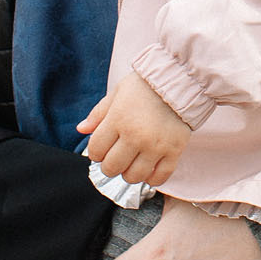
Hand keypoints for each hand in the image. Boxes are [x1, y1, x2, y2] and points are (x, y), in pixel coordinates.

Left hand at [78, 70, 191, 186]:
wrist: (179, 80)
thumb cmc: (144, 86)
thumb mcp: (117, 93)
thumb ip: (98, 114)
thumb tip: (81, 129)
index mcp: (118, 120)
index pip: (96, 151)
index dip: (95, 153)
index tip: (102, 149)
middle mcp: (135, 136)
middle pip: (112, 167)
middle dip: (109, 166)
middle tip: (115, 158)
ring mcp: (155, 146)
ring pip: (134, 176)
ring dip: (129, 174)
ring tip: (132, 163)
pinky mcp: (174, 151)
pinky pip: (160, 177)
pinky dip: (152, 179)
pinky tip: (149, 170)